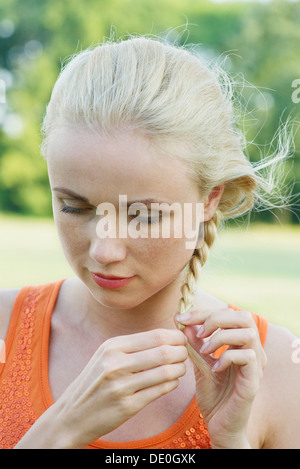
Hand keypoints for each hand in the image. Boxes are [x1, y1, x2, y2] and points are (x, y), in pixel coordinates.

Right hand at [51, 328, 187, 447]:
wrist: (72, 415)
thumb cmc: (95, 382)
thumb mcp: (106, 355)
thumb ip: (133, 346)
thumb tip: (167, 336)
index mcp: (113, 346)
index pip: (156, 336)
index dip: (175, 337)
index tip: (181, 340)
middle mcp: (116, 363)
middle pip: (164, 352)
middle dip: (181, 352)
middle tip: (184, 354)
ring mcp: (122, 386)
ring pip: (166, 372)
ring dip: (179, 369)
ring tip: (179, 369)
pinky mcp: (128, 406)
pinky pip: (161, 390)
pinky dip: (172, 384)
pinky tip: (171, 382)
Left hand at [175, 308, 266, 448]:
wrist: (219, 426)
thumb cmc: (213, 394)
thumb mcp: (199, 362)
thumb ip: (193, 341)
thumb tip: (179, 317)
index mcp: (240, 343)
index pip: (228, 313)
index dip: (204, 312)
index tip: (182, 318)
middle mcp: (252, 350)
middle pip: (243, 316)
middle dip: (215, 318)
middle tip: (197, 332)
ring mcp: (256, 365)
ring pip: (247, 333)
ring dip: (220, 337)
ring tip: (205, 351)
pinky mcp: (253, 381)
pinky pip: (247, 356)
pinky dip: (226, 357)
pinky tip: (214, 368)